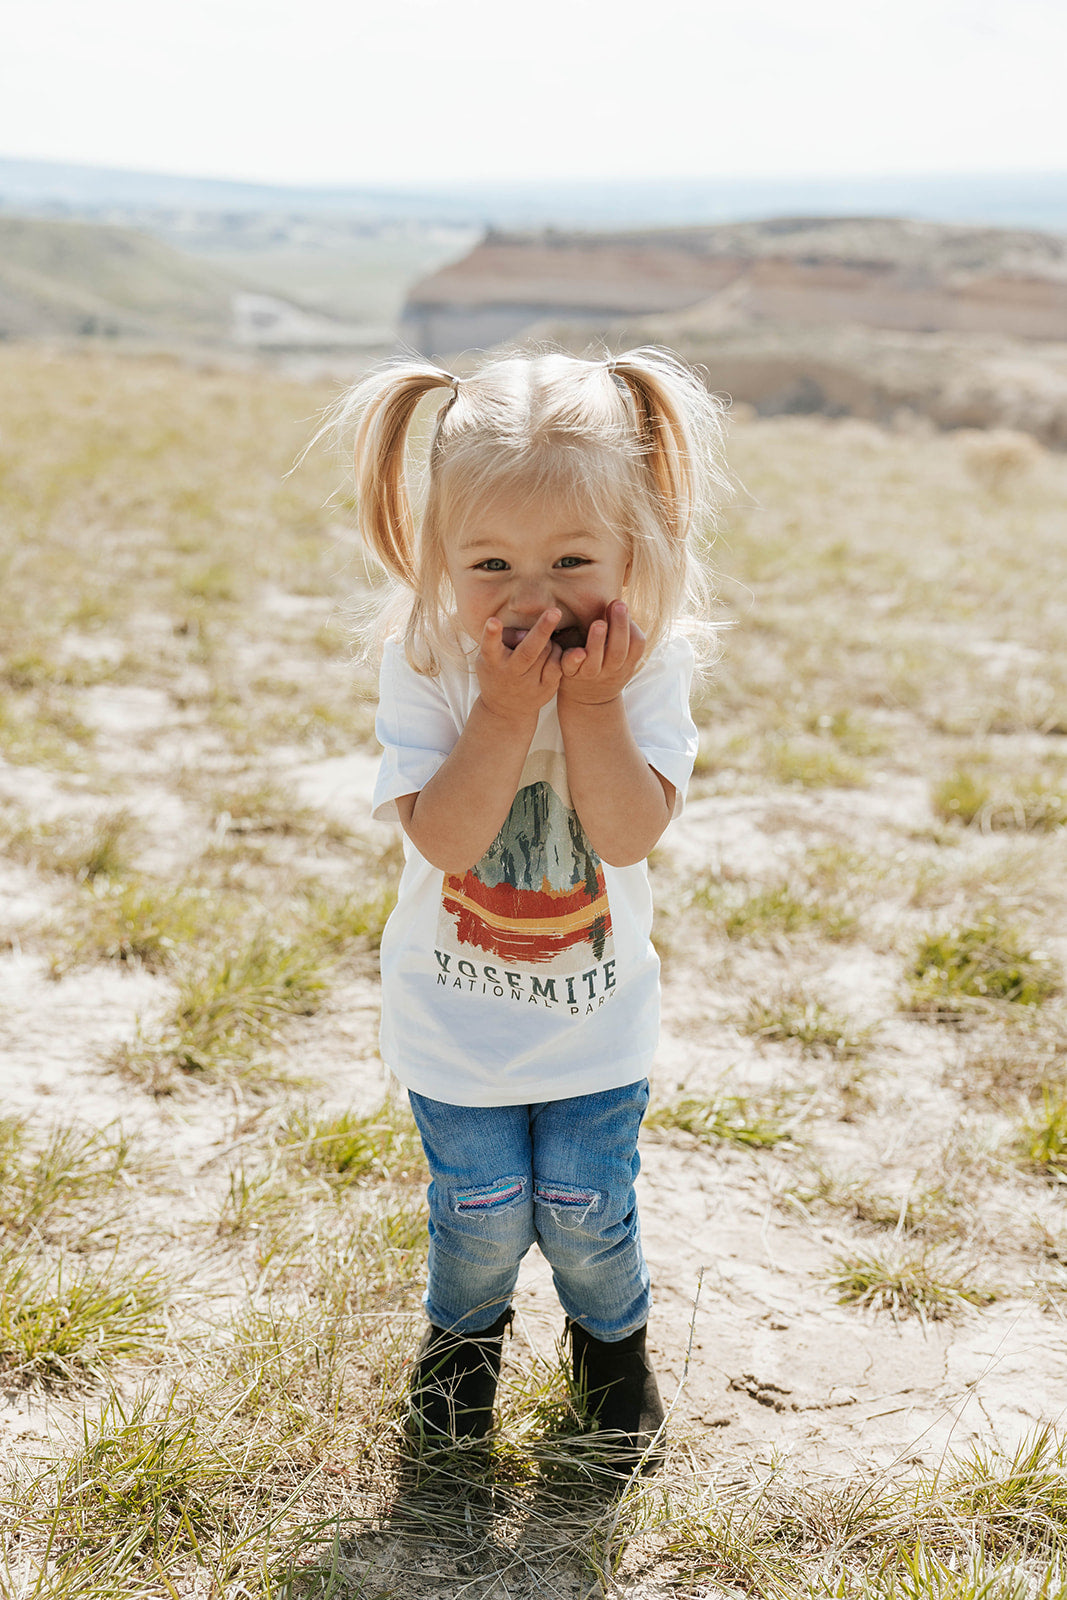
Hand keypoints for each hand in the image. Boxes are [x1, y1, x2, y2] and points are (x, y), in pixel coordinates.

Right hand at [476, 607, 562, 724]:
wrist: (506, 709)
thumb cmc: (498, 670)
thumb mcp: (491, 655)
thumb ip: (505, 638)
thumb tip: (528, 632)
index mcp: (492, 661)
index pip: (490, 646)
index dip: (491, 634)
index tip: (493, 621)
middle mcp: (510, 673)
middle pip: (528, 651)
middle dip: (542, 630)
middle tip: (555, 611)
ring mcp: (529, 684)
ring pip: (548, 652)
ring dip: (549, 640)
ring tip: (543, 640)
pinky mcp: (546, 690)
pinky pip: (558, 664)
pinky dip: (558, 653)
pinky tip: (551, 652)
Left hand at [558, 601, 644, 706]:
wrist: (588, 701)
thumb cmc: (605, 665)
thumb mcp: (620, 653)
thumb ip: (621, 631)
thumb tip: (617, 599)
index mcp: (626, 661)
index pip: (637, 644)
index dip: (631, 626)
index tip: (621, 604)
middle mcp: (611, 670)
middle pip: (618, 651)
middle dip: (619, 627)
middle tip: (617, 604)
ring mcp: (590, 675)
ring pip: (595, 661)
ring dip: (597, 642)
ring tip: (599, 623)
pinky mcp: (570, 676)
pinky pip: (571, 670)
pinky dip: (573, 661)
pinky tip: (575, 651)